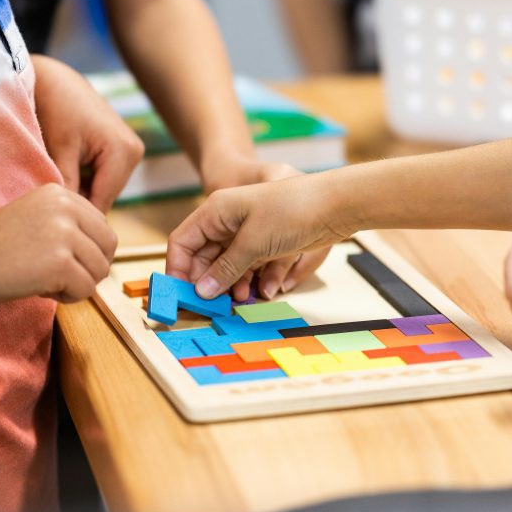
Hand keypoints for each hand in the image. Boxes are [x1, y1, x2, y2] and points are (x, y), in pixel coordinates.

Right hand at [0, 184, 116, 304]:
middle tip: (58, 275)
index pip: (103, 227)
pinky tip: (41, 289)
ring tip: (46, 280)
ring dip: (77, 284)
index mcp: (61, 193)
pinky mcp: (61, 263)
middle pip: (108, 247)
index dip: (88, 252)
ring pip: (100, 270)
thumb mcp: (36, 218)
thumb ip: (70, 225)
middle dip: (89, 268)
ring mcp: (65, 234)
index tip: (60, 260)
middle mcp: (66, 207)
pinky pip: (86, 290)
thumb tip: (107, 250)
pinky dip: (67, 298)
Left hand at [32, 55, 144, 211]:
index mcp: (124, 152)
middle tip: (50, 207)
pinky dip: (83, 180)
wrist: (55, 79)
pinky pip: (102, 177)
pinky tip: (63, 172)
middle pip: (105, 197)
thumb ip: (66, 186)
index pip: (102, 202)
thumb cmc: (56, 107)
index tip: (56, 227)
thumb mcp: (59, 149)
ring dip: (80, 192)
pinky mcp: (120, 149)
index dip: (79, 217)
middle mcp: (134, 153)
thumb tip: (68, 219)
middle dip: (79, 203)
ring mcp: (129, 151)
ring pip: (102, 189)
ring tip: (54, 188)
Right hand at [166, 172, 349, 299]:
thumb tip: (202, 291)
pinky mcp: (263, 242)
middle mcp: (227, 220)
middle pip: (201, 255)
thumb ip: (226, 269)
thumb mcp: (254, 243)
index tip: (179, 295)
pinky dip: (243, 279)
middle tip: (207, 307)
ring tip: (232, 303)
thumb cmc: (292, 212)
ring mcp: (245, 232)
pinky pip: (243, 265)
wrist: (334, 203)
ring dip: (225, 283)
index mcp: (216, 210)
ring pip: (223, 263)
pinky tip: (251, 293)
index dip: (177, 269)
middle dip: (202, 281)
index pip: (183, 241)